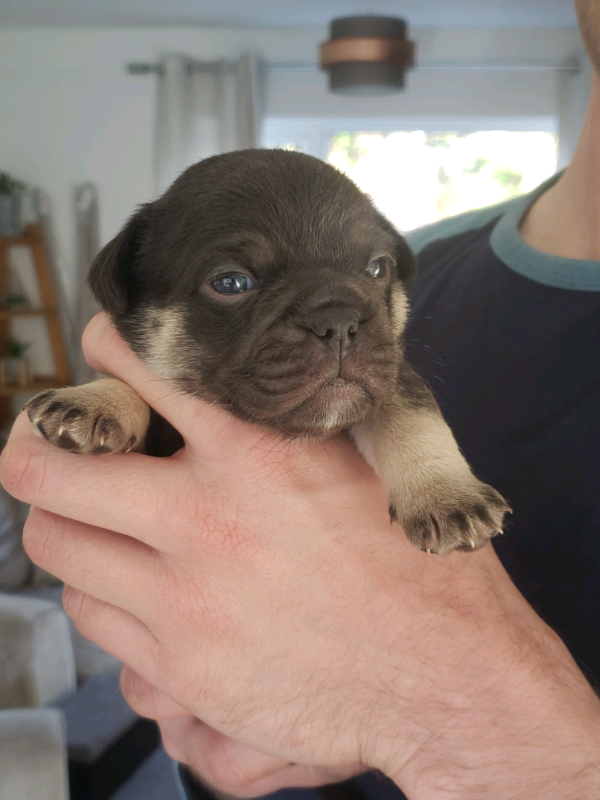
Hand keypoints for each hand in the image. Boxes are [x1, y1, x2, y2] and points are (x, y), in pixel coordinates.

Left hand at [1, 313, 598, 799]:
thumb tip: (233, 384)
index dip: (109, 348)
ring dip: (68, 522)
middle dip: (36, 446)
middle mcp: (206, 521)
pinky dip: (100, 592)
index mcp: (259, 452)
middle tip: (52, 442)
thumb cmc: (414, 563)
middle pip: (48, 468)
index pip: (141, 368)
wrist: (444, 675)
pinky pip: (92, 616)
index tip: (105, 352)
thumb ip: (292, 418)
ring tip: (97, 517)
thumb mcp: (368, 460)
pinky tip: (134, 584)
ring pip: (58, 545)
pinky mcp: (180, 667)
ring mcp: (183, 600)